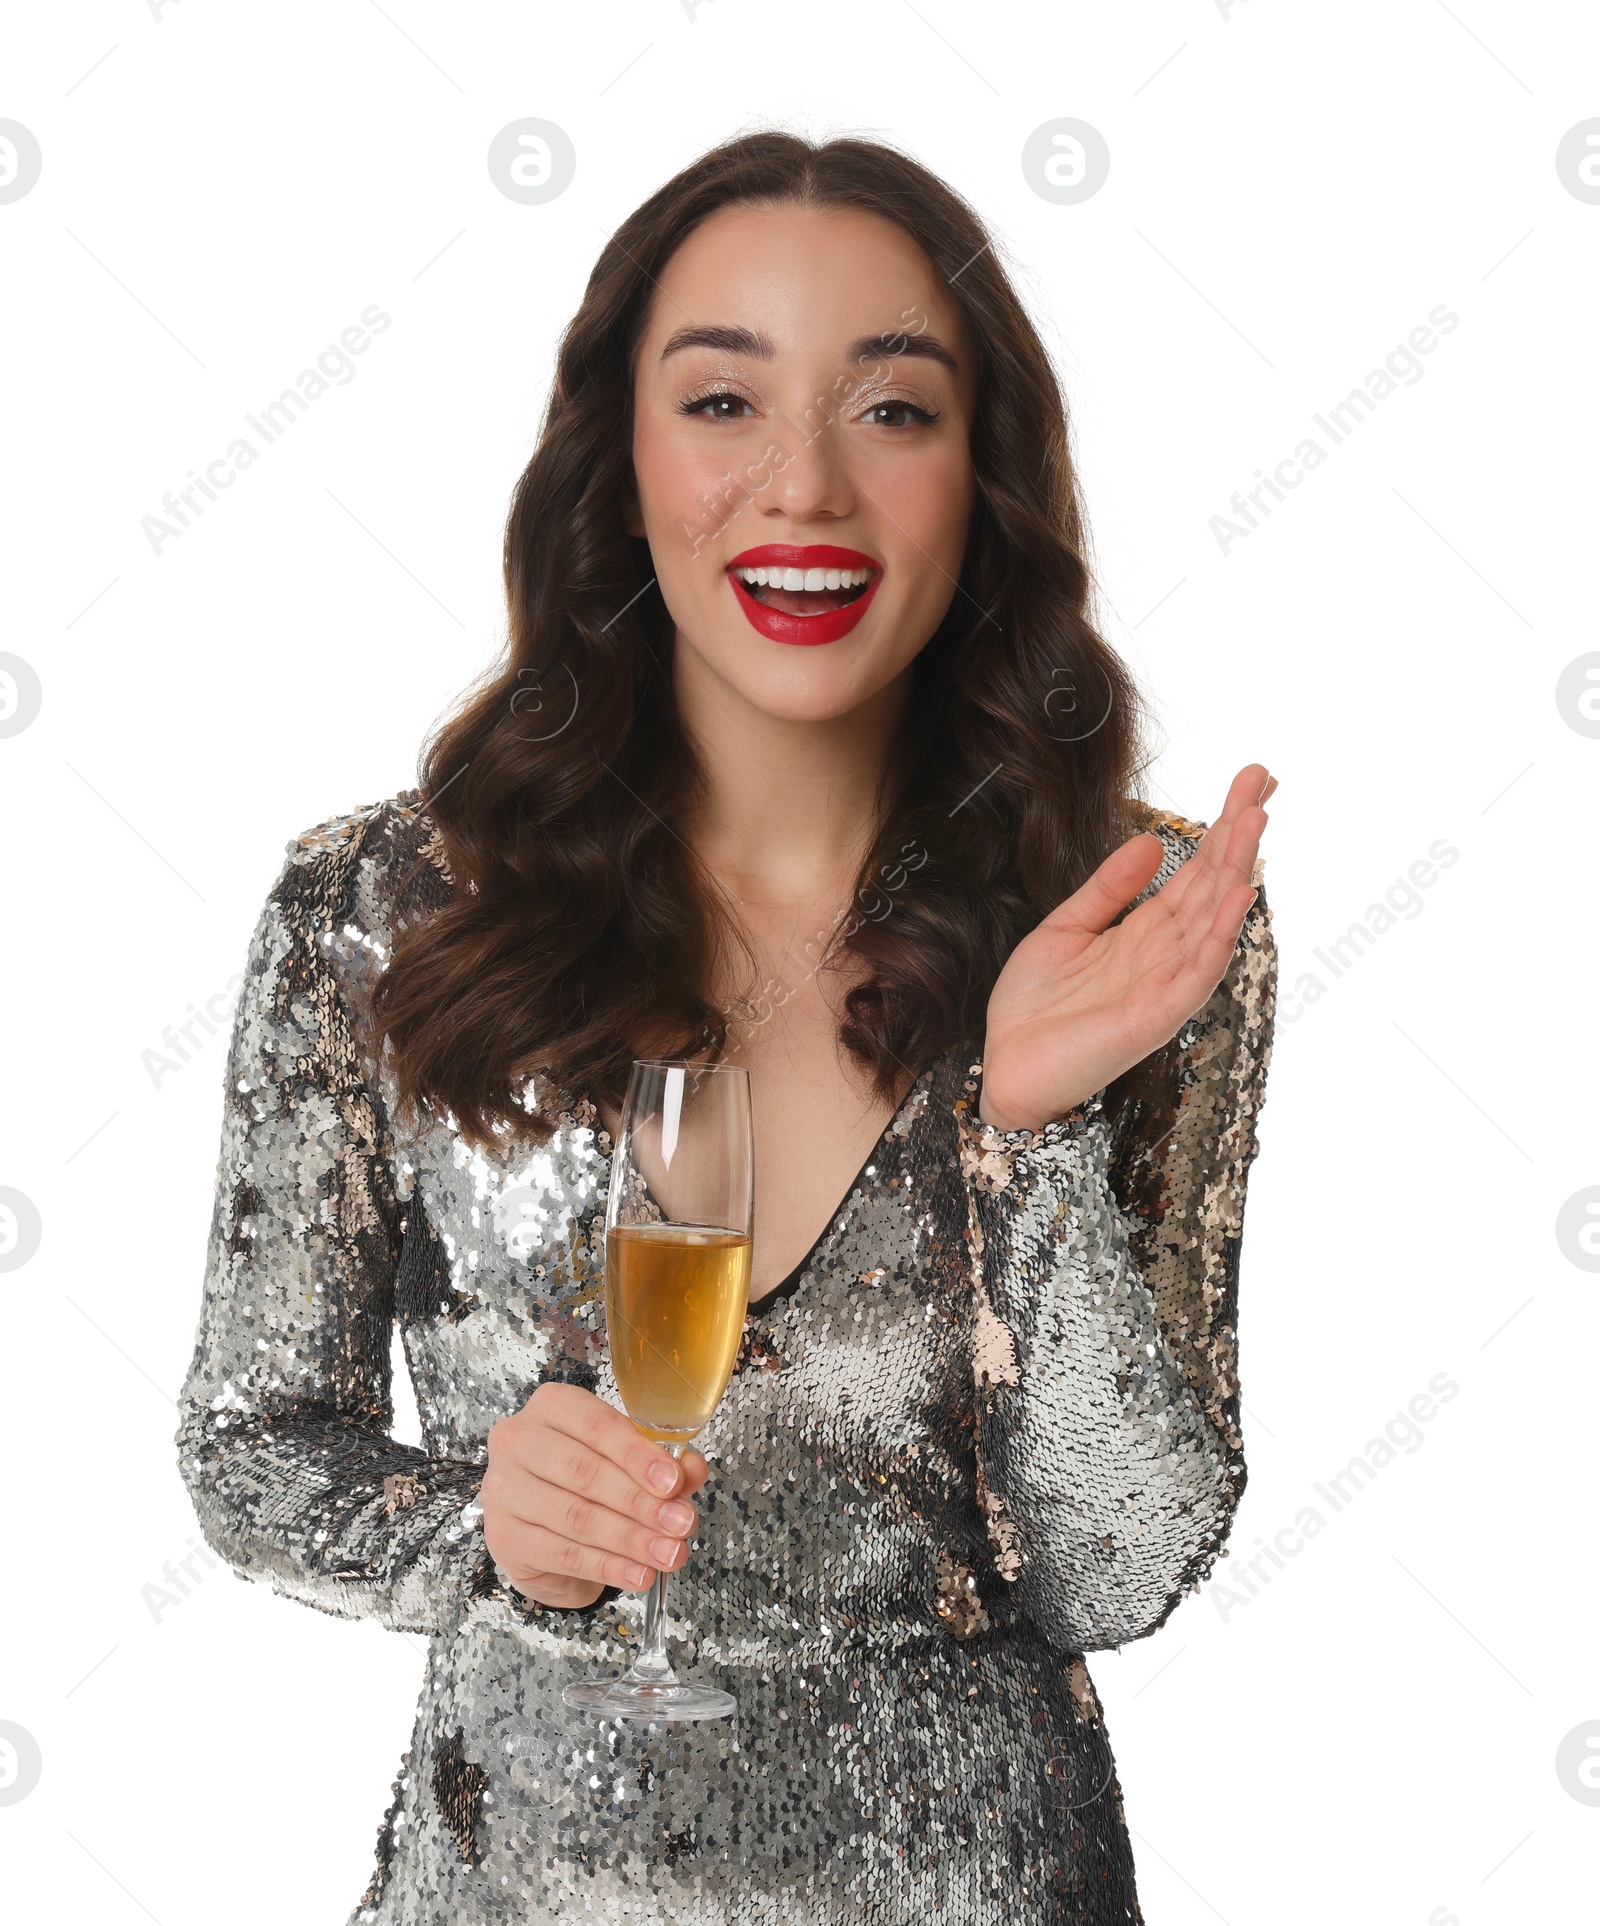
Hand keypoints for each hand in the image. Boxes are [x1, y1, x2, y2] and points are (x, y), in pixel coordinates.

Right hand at [481, 1381, 708, 1608]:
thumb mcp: (627, 1463)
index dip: (638, 1456)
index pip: (598, 1427)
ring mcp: (503, 1488)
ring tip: (668, 1554)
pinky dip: (607, 1567)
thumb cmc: (585, 1482)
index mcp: (552, 1406)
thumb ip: (661, 1463)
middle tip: (681, 1524)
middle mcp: (518, 1440)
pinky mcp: (503, 1535)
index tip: (674, 1482)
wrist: (542, 1529)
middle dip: (641, 1503)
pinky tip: (638, 1573)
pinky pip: (563, 1553)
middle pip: (585, 1473)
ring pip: (576, 1516)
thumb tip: (691, 1470)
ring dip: (630, 1539)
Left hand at [978, 764, 1276, 1132]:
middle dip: (1236, 834)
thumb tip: (1150, 841)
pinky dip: (1219, 934)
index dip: (1218, 829)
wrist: (1006, 1069)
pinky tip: (1236, 897)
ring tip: (1253, 822)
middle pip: (1210, 885)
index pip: (1193, 872)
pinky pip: (1197, 971)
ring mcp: (1165, 984)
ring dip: (1235, 870)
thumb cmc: (1034, 1010)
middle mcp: (1163, 954)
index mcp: (1143, 933)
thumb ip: (1107, 889)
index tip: (1246, 784)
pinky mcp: (1156, 1015)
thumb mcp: (1064, 929)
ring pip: (1211, 919)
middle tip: (1261, 783)